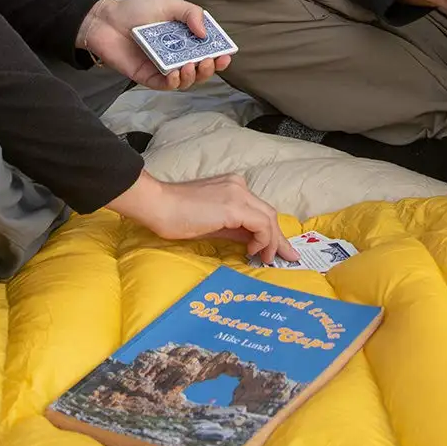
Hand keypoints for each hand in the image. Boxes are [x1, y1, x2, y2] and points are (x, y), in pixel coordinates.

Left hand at [78, 0, 231, 90]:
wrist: (105, 19)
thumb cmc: (136, 10)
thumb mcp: (169, 4)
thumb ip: (191, 13)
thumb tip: (205, 32)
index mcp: (184, 39)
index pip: (207, 51)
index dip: (219, 55)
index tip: (226, 54)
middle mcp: (176, 55)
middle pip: (199, 70)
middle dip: (209, 69)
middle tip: (209, 61)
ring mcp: (162, 67)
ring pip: (184, 81)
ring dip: (192, 77)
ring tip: (191, 66)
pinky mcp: (147, 77)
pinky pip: (164, 85)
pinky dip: (173, 82)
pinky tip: (175, 73)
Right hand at [108, 171, 298, 263]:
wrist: (158, 205)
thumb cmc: (175, 215)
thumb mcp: (212, 223)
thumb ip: (233, 228)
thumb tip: (251, 242)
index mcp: (233, 187)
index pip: (260, 210)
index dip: (272, 232)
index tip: (278, 251)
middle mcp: (239, 186)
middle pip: (269, 213)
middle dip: (279, 238)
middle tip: (288, 258)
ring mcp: (238, 193)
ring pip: (269, 218)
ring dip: (272, 241)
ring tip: (267, 259)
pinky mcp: (234, 206)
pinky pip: (261, 223)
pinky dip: (262, 239)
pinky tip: (252, 250)